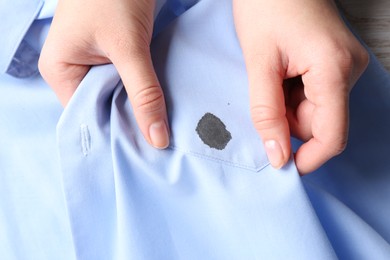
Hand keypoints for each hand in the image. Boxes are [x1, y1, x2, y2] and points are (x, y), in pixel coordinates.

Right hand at [39, 0, 168, 148]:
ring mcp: (92, 64)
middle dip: (128, 122)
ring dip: (137, 107)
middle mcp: (73, 71)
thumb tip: (157, 139)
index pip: (86, 117)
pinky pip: (126, 83)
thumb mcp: (129, 47)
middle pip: (102, 109)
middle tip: (158, 144)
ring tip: (160, 129)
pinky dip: (141, 92)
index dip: (114, 133)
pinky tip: (158, 105)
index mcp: (61, 72)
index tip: (143, 150)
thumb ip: (144, 93)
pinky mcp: (112, 56)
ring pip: (116, 97)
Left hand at [233, 0, 368, 173]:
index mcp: (334, 69)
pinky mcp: (336, 63)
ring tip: (272, 74)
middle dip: (287, 121)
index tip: (283, 166)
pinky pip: (316, 95)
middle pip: (320, 123)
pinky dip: (293, 94)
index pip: (332, 135)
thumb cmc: (266, 6)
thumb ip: (266, 113)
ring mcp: (346, 65)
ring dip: (288, 106)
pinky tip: (281, 72)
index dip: (309, 158)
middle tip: (265, 92)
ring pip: (316, 111)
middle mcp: (349, 69)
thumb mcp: (259, 62)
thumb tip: (277, 156)